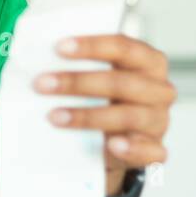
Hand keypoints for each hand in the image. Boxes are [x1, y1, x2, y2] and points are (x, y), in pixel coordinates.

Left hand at [33, 34, 175, 192]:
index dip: (92, 46)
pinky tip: (111, 145)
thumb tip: (37, 61)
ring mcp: (158, 121)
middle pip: (121, 82)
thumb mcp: (98, 79)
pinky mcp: (155, 149)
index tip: (60, 47)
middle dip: (78, 82)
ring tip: (55, 116)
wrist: (119, 139)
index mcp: (148, 62)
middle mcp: (158, 89)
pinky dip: (131, 148)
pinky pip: (149, 150)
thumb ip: (80, 67)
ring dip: (88, 116)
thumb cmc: (107, 100)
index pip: (124, 47)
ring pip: (128, 116)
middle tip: (42, 84)